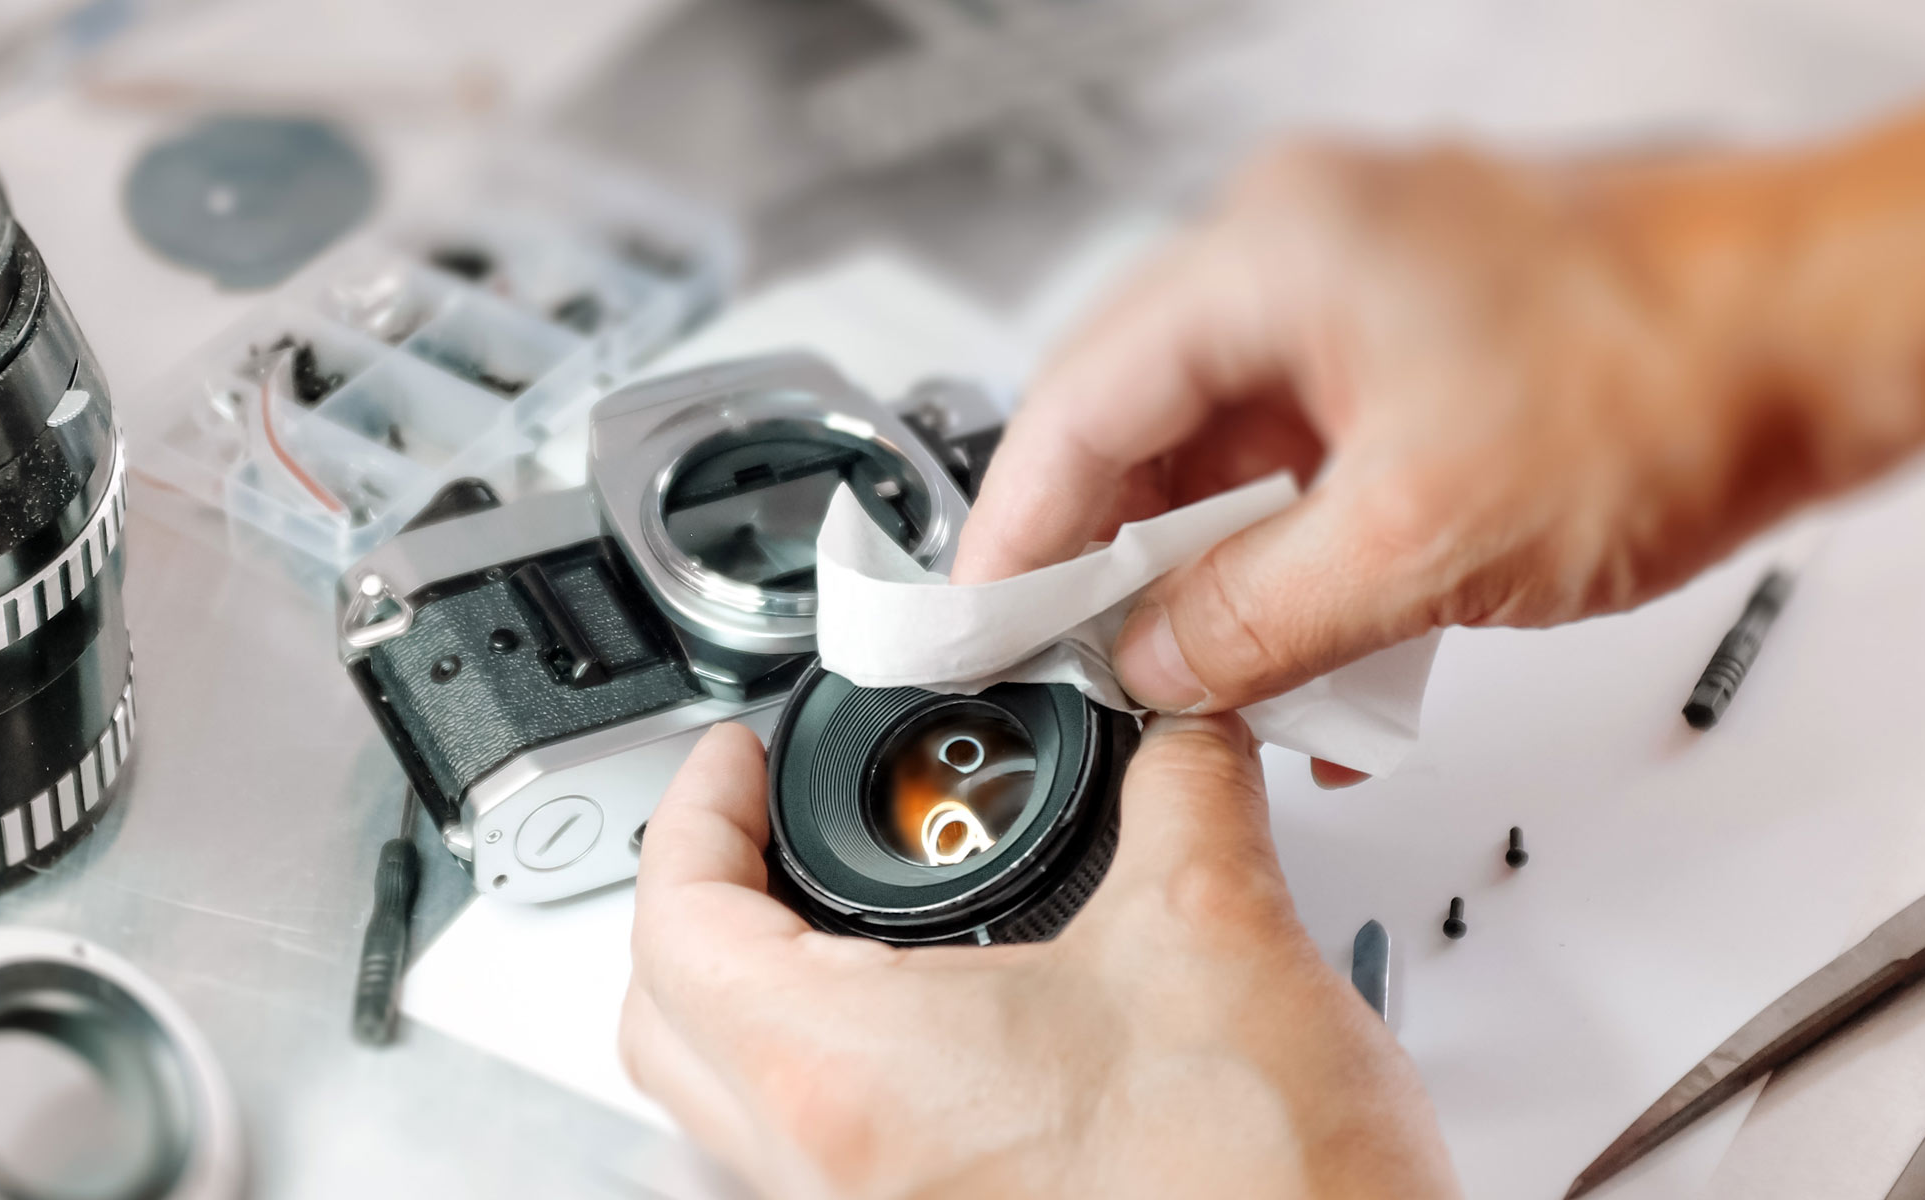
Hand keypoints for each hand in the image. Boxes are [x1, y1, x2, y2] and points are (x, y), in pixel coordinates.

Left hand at [620, 719, 1458, 1199]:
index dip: (695, 807)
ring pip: (732, 1109)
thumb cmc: (1260, 1197)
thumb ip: (1180, 789)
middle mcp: (829, 1175)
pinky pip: (819, 1163)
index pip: (675, 920)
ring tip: (850, 922)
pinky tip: (944, 1037)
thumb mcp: (1218, 930)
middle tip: (768, 829)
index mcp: (847, 1076)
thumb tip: (1174, 734)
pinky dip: (835, 1079)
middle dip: (700, 902)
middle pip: (664, 1025)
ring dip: (757, 1002)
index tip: (739, 761)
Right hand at [955, 67, 1924, 728]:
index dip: (1019, 533)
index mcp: (1268, 255)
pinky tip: (1312, 651)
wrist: (1838, 338)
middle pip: (1149, 425)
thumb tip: (1152, 664)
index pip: (1078, 405)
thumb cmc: (1669, 375)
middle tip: (1088, 667)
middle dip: (1120, 562)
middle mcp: (1304, 252)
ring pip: (1237, 452)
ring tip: (1209, 685)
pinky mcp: (1425, 349)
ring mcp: (1368, 296)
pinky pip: (1318, 459)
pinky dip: (1303, 554)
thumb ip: (1251, 618)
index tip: (986, 624)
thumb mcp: (1416, 542)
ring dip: (1220, 574)